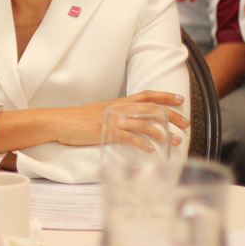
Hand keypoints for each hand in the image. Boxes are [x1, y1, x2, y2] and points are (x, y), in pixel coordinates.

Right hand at [51, 90, 188, 148]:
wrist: (58, 122)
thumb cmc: (77, 119)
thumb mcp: (99, 113)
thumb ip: (115, 115)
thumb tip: (129, 122)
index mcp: (117, 103)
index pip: (146, 95)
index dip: (164, 96)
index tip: (180, 99)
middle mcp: (118, 109)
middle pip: (151, 109)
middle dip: (171, 116)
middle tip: (186, 124)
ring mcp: (112, 120)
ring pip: (144, 124)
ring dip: (162, 133)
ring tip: (174, 141)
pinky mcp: (105, 132)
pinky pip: (129, 138)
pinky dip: (142, 144)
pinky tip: (152, 150)